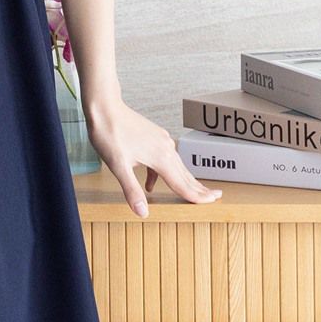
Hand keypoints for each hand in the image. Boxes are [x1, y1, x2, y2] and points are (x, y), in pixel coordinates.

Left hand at [83, 95, 221, 218]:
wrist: (105, 108)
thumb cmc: (109, 135)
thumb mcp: (118, 167)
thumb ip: (132, 190)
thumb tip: (143, 213)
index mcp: (161, 158)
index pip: (182, 184)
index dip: (196, 196)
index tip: (212, 202)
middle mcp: (166, 149)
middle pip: (186, 174)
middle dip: (200, 188)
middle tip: (216, 197)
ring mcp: (162, 141)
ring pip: (177, 166)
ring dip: (185, 180)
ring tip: (194, 190)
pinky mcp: (155, 137)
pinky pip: (164, 159)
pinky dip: (162, 173)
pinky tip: (150, 182)